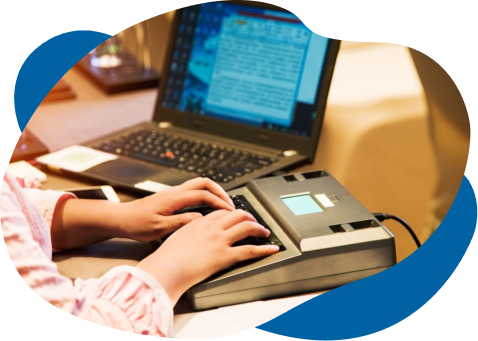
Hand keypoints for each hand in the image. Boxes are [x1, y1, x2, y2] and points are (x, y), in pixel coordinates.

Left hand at [119, 177, 234, 240]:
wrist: (121, 218)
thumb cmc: (137, 224)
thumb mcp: (159, 228)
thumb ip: (181, 222)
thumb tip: (200, 219)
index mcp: (174, 198)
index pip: (203, 195)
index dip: (218, 202)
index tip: (229, 211)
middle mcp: (175, 192)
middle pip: (204, 182)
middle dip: (220, 191)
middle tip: (230, 204)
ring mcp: (173, 193)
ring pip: (199, 184)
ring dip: (213, 192)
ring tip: (222, 205)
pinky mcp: (171, 197)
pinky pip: (193, 190)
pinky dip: (204, 195)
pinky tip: (207, 207)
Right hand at [136, 209, 279, 305]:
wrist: (166, 269)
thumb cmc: (166, 258)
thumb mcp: (175, 237)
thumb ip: (186, 232)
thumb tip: (190, 235)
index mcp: (199, 223)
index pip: (221, 212)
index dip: (232, 213)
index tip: (236, 216)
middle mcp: (212, 228)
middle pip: (237, 214)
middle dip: (249, 216)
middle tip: (254, 221)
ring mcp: (220, 240)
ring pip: (246, 227)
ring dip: (259, 228)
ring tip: (264, 232)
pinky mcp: (225, 256)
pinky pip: (250, 250)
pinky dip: (264, 249)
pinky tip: (271, 249)